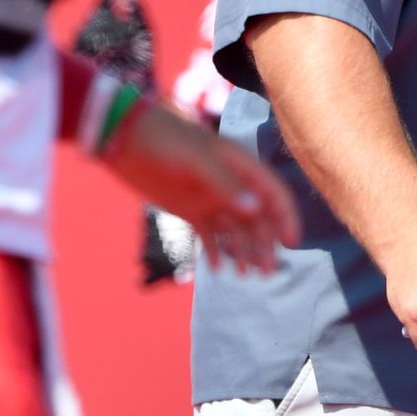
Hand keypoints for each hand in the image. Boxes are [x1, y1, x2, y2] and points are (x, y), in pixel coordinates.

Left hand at [102, 102, 299, 275]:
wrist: (125, 140)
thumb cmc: (165, 140)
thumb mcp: (196, 159)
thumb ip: (225, 184)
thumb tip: (255, 210)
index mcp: (240, 166)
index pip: (273, 193)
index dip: (285, 216)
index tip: (291, 243)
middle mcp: (230, 184)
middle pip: (257, 217)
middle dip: (265, 243)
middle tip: (267, 272)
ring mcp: (211, 198)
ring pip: (236, 229)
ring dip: (243, 251)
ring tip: (245, 275)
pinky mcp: (191, 210)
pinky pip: (209, 235)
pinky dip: (215, 252)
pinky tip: (215, 269)